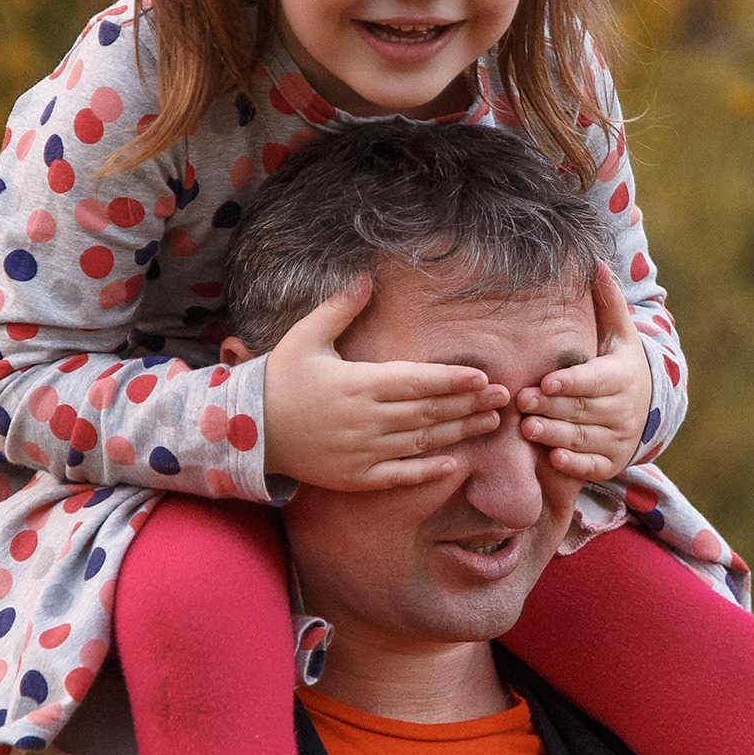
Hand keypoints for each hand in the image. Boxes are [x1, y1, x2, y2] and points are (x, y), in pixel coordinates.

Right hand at [261, 278, 509, 488]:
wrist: (248, 431)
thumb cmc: (280, 379)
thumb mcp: (305, 337)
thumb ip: (339, 308)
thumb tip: (365, 278)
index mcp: (357, 383)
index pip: (416, 381)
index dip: (452, 379)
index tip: (482, 376)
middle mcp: (365, 419)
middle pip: (428, 412)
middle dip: (469, 404)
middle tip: (504, 398)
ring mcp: (362, 451)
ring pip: (421, 442)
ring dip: (460, 433)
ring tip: (491, 424)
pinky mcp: (356, 476)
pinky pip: (399, 475)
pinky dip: (427, 471)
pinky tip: (453, 464)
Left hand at [514, 263, 652, 481]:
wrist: (648, 409)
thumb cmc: (618, 365)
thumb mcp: (619, 335)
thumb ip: (608, 303)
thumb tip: (597, 263)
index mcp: (621, 376)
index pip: (595, 380)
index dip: (572, 383)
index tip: (547, 382)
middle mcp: (622, 409)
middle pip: (584, 409)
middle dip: (553, 407)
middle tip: (522, 402)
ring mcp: (618, 438)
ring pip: (584, 438)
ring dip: (556, 434)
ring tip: (528, 429)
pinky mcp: (610, 461)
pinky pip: (593, 466)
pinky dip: (575, 464)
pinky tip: (554, 459)